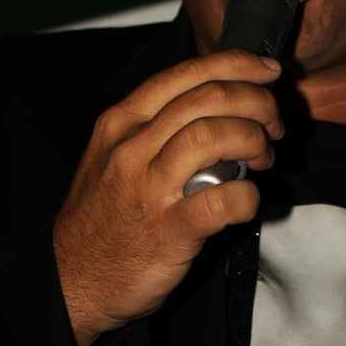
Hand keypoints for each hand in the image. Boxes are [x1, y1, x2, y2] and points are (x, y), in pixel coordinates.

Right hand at [52, 50, 282, 345]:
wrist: (72, 281)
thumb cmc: (100, 219)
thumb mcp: (110, 156)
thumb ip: (154, 128)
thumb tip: (214, 108)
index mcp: (122, 122)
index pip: (185, 74)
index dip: (235, 64)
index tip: (265, 70)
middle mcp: (132, 146)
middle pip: (207, 97)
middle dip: (256, 100)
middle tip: (274, 121)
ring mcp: (149, 187)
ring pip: (214, 134)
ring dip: (254, 139)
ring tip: (264, 157)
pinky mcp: (168, 230)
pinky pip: (223, 198)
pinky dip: (247, 194)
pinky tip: (248, 200)